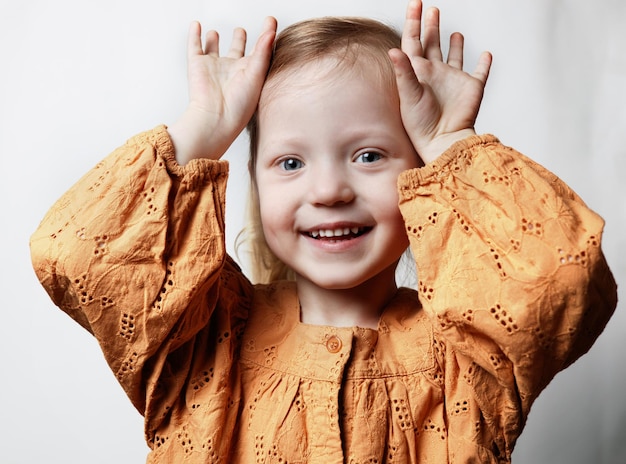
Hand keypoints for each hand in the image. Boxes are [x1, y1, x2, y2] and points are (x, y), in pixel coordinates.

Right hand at [169, 17, 276, 163]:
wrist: (216, 118)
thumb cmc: (239, 106)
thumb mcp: (257, 75)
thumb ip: (263, 51)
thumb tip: (271, 31)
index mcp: (249, 72)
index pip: (259, 50)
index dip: (265, 36)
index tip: (271, 22)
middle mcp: (231, 70)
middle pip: (235, 51)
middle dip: (238, 40)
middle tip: (241, 31)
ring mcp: (213, 67)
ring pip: (213, 49)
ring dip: (214, 40)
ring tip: (215, 33)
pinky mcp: (197, 65)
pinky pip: (194, 46)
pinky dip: (194, 35)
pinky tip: (196, 26)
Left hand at [389, 0, 491, 163]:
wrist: (442, 141)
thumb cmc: (421, 124)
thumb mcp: (409, 95)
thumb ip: (404, 72)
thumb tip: (394, 50)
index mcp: (418, 72)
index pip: (413, 41)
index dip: (413, 21)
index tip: (415, 3)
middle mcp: (435, 73)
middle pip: (432, 43)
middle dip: (431, 26)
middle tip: (433, 9)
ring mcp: (453, 80)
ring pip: (454, 56)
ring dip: (455, 44)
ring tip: (454, 32)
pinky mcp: (471, 88)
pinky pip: (479, 72)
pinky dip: (484, 64)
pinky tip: (486, 55)